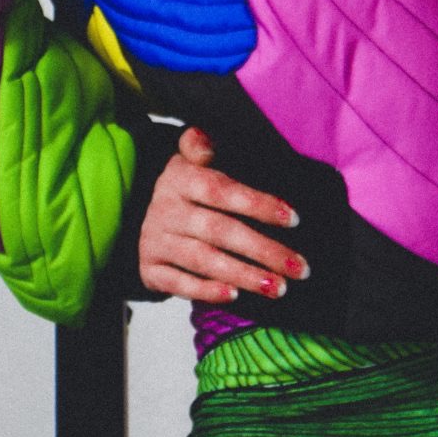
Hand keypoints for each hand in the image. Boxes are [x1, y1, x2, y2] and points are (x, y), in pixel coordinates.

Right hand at [138, 127, 309, 303]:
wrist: (137, 215)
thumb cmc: (186, 189)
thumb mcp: (191, 161)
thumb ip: (201, 146)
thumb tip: (205, 141)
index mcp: (179, 178)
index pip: (221, 190)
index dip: (257, 204)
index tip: (294, 219)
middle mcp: (165, 210)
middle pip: (219, 231)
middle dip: (263, 250)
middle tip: (300, 267)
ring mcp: (155, 241)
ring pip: (203, 260)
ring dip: (244, 275)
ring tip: (279, 287)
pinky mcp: (149, 270)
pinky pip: (179, 284)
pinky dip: (206, 291)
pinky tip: (234, 296)